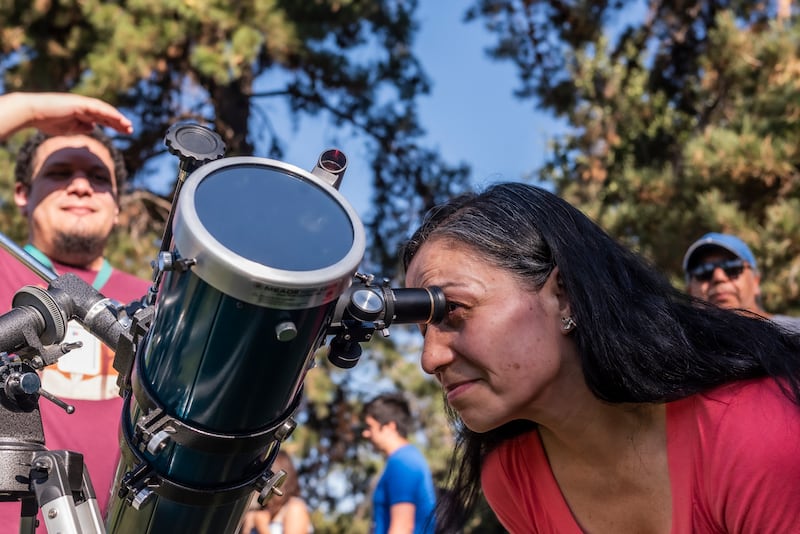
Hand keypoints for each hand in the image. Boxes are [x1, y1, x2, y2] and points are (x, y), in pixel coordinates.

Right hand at [0, 92, 132, 139]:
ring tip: (128, 126)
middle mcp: (83, 106)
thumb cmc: (45, 121)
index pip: (102, 119)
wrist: (32, 112)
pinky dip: (108, 113)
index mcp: (81, 113)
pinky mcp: (79, 103)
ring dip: (117, 118)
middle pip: (106, 114)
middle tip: (130, 130)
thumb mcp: (68, 129)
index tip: (125, 132)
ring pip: (104, 110)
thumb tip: (93, 127)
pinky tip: (118, 119)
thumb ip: (81, 128)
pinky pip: (97, 108)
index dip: (114, 125)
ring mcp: (81, 103)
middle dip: (119, 122)